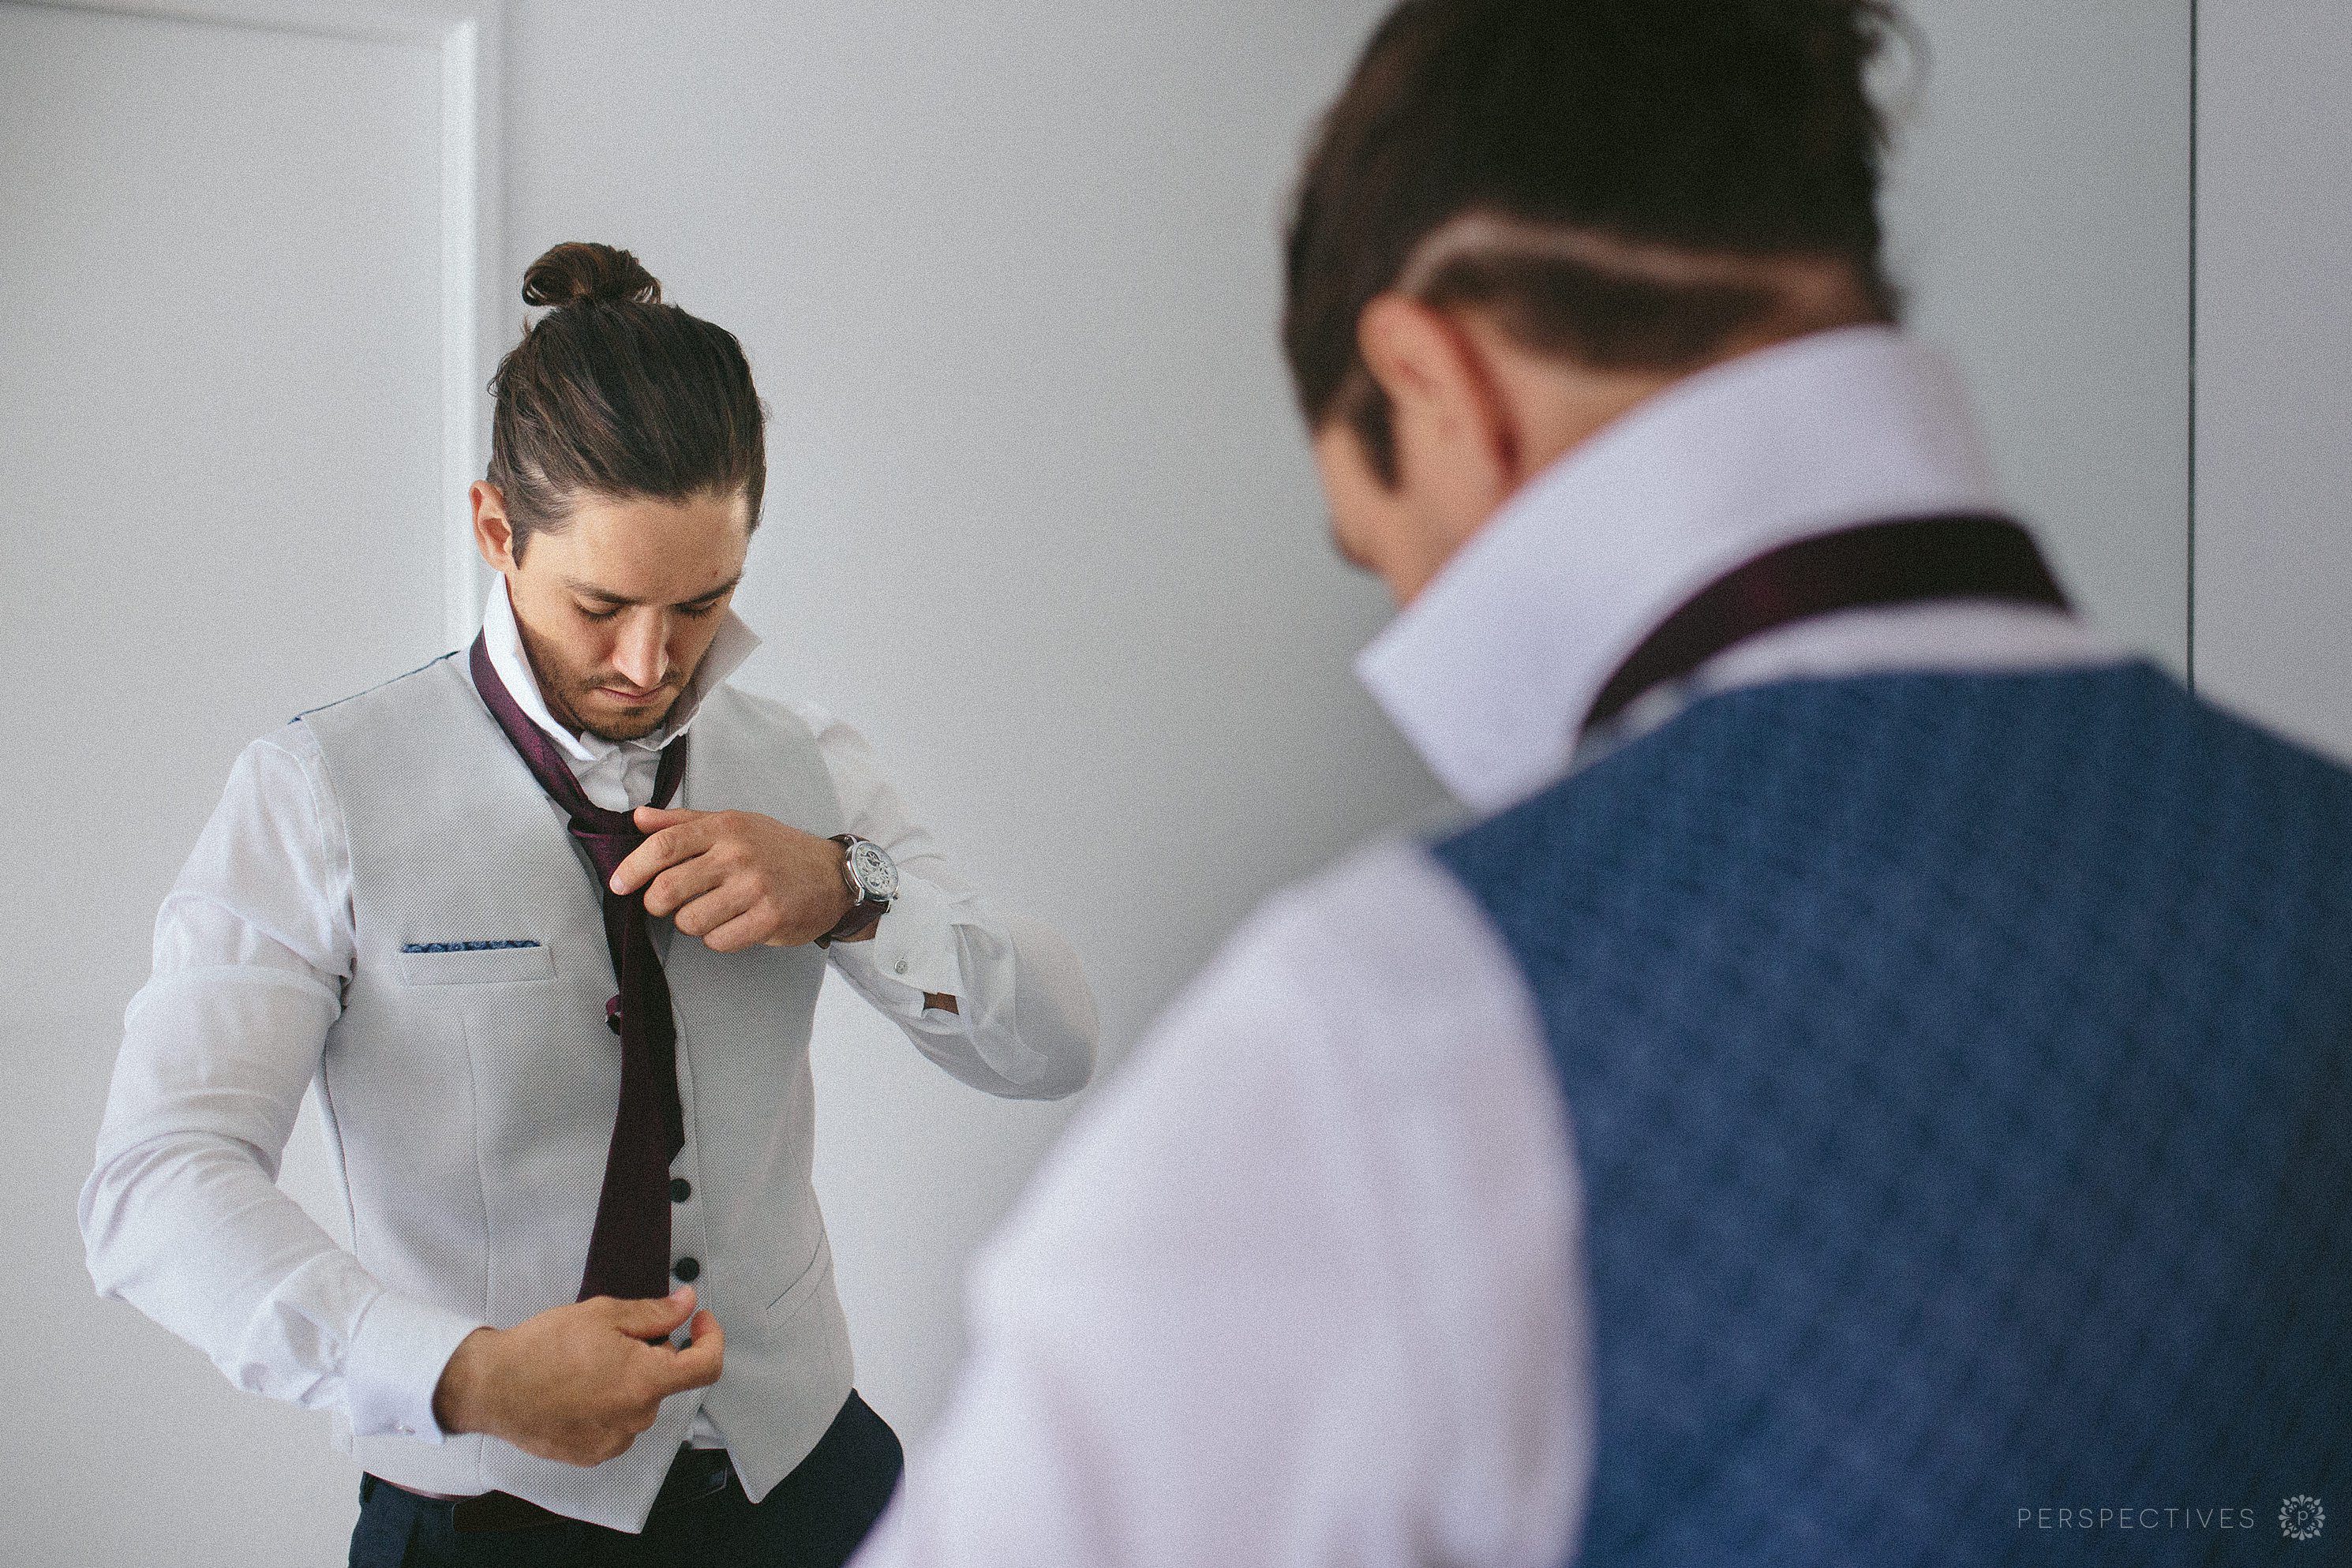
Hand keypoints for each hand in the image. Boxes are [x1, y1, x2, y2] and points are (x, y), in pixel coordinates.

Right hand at [430, 1286, 723, 1466]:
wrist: (491, 1388)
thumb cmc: (541, 1350)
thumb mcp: (604, 1315)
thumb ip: (654, 1313)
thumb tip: (686, 1306)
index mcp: (646, 1382)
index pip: (707, 1366)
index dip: (711, 1338)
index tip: (699, 1322)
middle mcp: (636, 1419)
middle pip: (666, 1380)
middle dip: (653, 1353)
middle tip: (614, 1335)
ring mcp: (614, 1441)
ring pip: (640, 1402)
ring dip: (629, 1380)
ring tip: (587, 1363)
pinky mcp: (592, 1454)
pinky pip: (617, 1425)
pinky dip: (608, 1404)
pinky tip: (578, 1389)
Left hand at [609, 807, 863, 950]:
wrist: (833, 875)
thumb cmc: (777, 849)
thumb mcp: (734, 824)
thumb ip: (684, 822)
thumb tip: (637, 818)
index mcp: (725, 827)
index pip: (664, 846)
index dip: (633, 868)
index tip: (619, 884)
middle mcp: (739, 854)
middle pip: (668, 888)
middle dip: (656, 904)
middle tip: (664, 905)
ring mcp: (755, 887)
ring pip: (690, 921)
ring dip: (691, 923)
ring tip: (711, 912)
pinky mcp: (770, 918)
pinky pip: (718, 940)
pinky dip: (717, 938)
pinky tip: (733, 925)